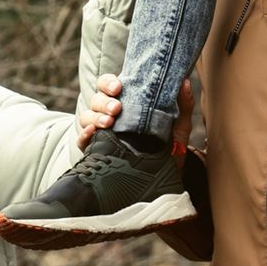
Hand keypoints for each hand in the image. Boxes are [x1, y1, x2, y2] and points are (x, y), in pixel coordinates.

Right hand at [79, 74, 193, 150]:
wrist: (164, 183)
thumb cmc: (169, 152)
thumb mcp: (178, 129)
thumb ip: (182, 106)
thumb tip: (185, 82)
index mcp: (127, 105)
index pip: (109, 86)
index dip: (108, 82)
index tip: (118, 87)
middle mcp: (111, 116)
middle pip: (96, 99)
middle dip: (104, 101)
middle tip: (117, 108)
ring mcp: (101, 134)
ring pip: (87, 116)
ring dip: (95, 116)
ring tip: (109, 122)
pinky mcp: (95, 152)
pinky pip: (82, 140)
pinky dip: (84, 134)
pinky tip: (92, 132)